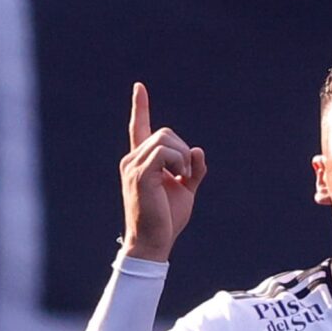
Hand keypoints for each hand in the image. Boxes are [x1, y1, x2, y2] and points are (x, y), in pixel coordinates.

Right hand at [119, 82, 206, 260]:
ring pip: (166, 140)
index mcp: (141, 162)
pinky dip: (179, 161)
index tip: (140, 87)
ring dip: (183, 156)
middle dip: (184, 149)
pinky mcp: (140, 174)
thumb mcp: (185, 190)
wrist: (153, 243)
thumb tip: (198, 150)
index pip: (138, 128)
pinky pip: (165, 152)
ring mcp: (133, 166)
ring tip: (182, 177)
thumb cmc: (167, 220)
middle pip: (165, 132)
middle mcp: (132, 160)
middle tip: (187, 174)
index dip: (140, 107)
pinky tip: (179, 177)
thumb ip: (193, 169)